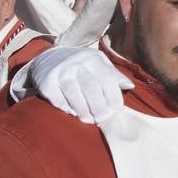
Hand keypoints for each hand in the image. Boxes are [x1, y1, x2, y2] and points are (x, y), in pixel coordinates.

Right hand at [14, 46, 132, 123]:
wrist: (49, 57)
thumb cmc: (80, 64)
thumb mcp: (98, 63)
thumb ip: (114, 75)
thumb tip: (130, 86)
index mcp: (93, 58)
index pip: (107, 78)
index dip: (113, 96)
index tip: (117, 110)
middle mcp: (76, 63)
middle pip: (91, 88)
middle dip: (99, 107)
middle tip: (103, 119)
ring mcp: (60, 72)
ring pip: (75, 95)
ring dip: (83, 111)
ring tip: (89, 120)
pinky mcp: (46, 82)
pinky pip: (58, 99)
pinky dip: (67, 109)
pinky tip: (73, 114)